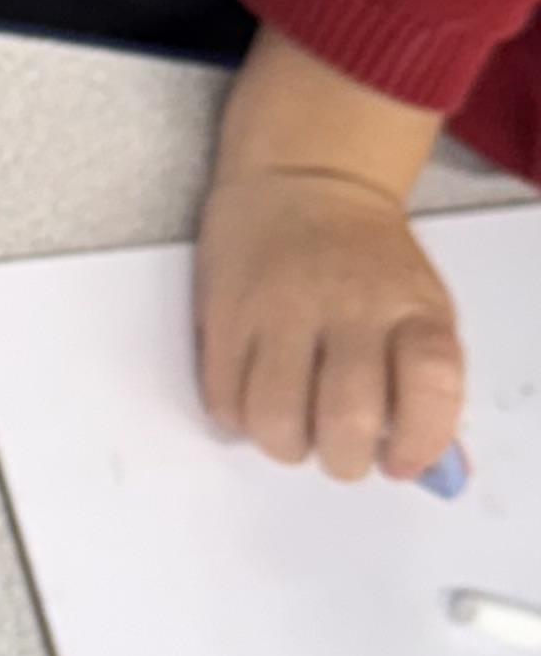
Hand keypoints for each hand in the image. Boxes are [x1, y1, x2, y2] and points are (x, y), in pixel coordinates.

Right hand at [198, 31, 461, 482]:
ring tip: (295, 431)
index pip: (430, 386)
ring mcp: (280, 307)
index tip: (403, 461)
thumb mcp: (421, 307)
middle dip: (344, 460)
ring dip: (287, 446)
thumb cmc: (366, 260)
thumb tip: (428, 471)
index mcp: (410, 307)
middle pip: (347, 419)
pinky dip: (240, 420)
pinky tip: (256, 400)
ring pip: (275, 420)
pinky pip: (224, 399)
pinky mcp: (225, 312)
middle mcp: (348, 304)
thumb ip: (427, 386)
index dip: (420, 442)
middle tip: (341, 451)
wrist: (301, 183)